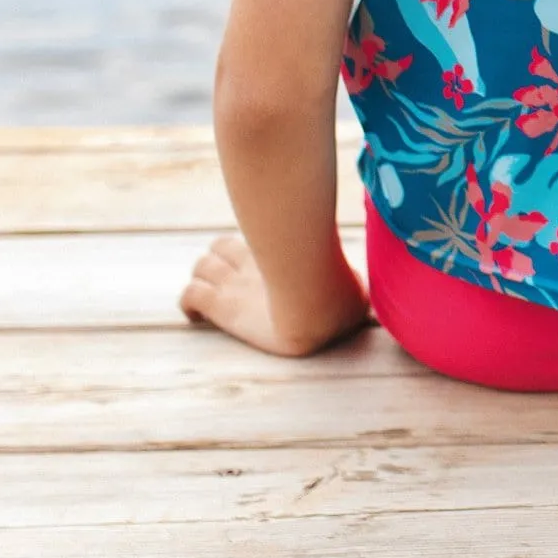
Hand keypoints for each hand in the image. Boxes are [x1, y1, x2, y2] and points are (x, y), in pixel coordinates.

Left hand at [180, 232, 367, 356]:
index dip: (245, 251)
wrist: (316, 314)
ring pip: (200, 268)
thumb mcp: (351, 287)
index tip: (257, 265)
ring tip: (212, 297)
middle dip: (220, 262)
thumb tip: (369, 287)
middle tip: (232, 281)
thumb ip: (351, 285)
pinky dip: (188, 305)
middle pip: (218, 248)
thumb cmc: (338, 298)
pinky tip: (197, 318)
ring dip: (203, 280)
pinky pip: (190, 297)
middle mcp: (251, 263)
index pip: (250, 238)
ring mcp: (234, 284)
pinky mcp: (223, 308)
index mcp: (277, 254)